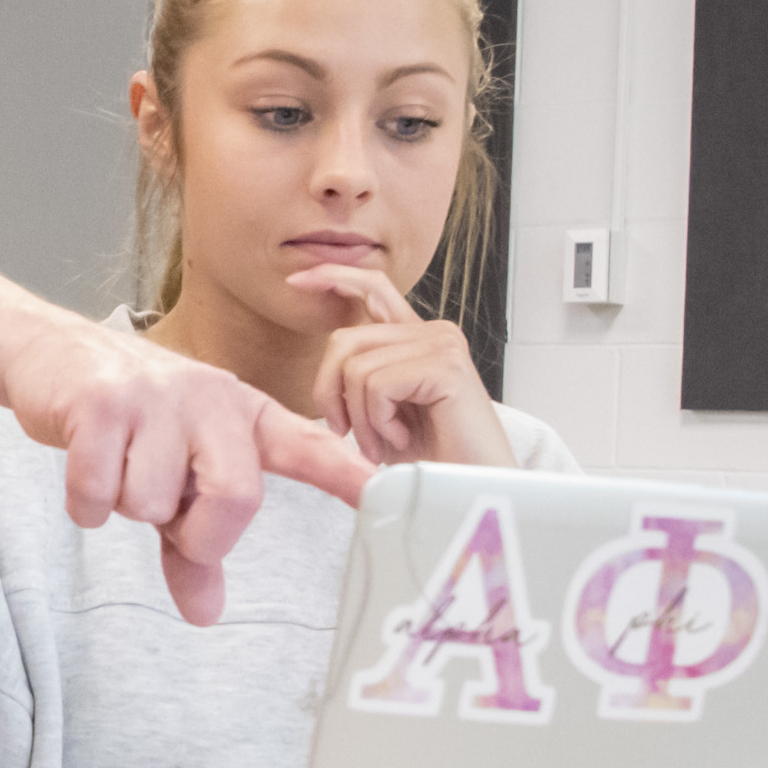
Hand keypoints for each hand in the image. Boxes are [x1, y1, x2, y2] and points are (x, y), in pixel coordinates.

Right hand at [0, 315, 368, 624]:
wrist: (49, 353)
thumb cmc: (125, 419)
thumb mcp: (169, 477)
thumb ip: (191, 546)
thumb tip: (205, 614)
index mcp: (241, 414)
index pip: (308, 446)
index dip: (348, 473)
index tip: (388, 494)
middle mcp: (210, 399)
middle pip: (237, 498)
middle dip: (196, 533)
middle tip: (167, 517)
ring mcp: (155, 398)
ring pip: (154, 503)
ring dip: (125, 505)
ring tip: (116, 466)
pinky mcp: (101, 404)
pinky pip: (100, 492)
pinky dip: (84, 501)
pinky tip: (84, 467)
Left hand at [292, 268, 515, 469]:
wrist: (472, 490)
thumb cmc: (429, 458)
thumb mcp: (382, 411)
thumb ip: (360, 376)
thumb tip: (326, 360)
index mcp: (417, 337)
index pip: (372, 287)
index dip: (332, 276)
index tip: (296, 280)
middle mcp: (433, 332)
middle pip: (345, 340)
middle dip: (330, 392)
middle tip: (348, 434)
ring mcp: (442, 345)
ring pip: (356, 368)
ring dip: (360, 418)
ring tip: (384, 444)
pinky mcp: (445, 366)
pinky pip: (377, 385)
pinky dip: (379, 422)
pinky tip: (403, 439)